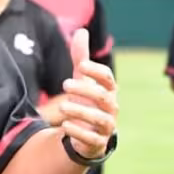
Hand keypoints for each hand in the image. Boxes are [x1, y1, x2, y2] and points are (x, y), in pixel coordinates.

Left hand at [59, 28, 117, 158]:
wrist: (87, 133)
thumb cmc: (86, 100)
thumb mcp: (82, 79)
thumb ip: (81, 57)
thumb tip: (81, 30)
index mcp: (107, 91)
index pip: (108, 78)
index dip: (96, 71)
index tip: (80, 65)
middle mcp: (110, 109)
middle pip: (104, 98)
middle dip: (86, 90)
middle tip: (65, 84)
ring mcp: (106, 127)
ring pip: (101, 120)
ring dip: (81, 112)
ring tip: (62, 107)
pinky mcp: (97, 143)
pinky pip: (92, 139)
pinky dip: (79, 132)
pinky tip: (64, 126)